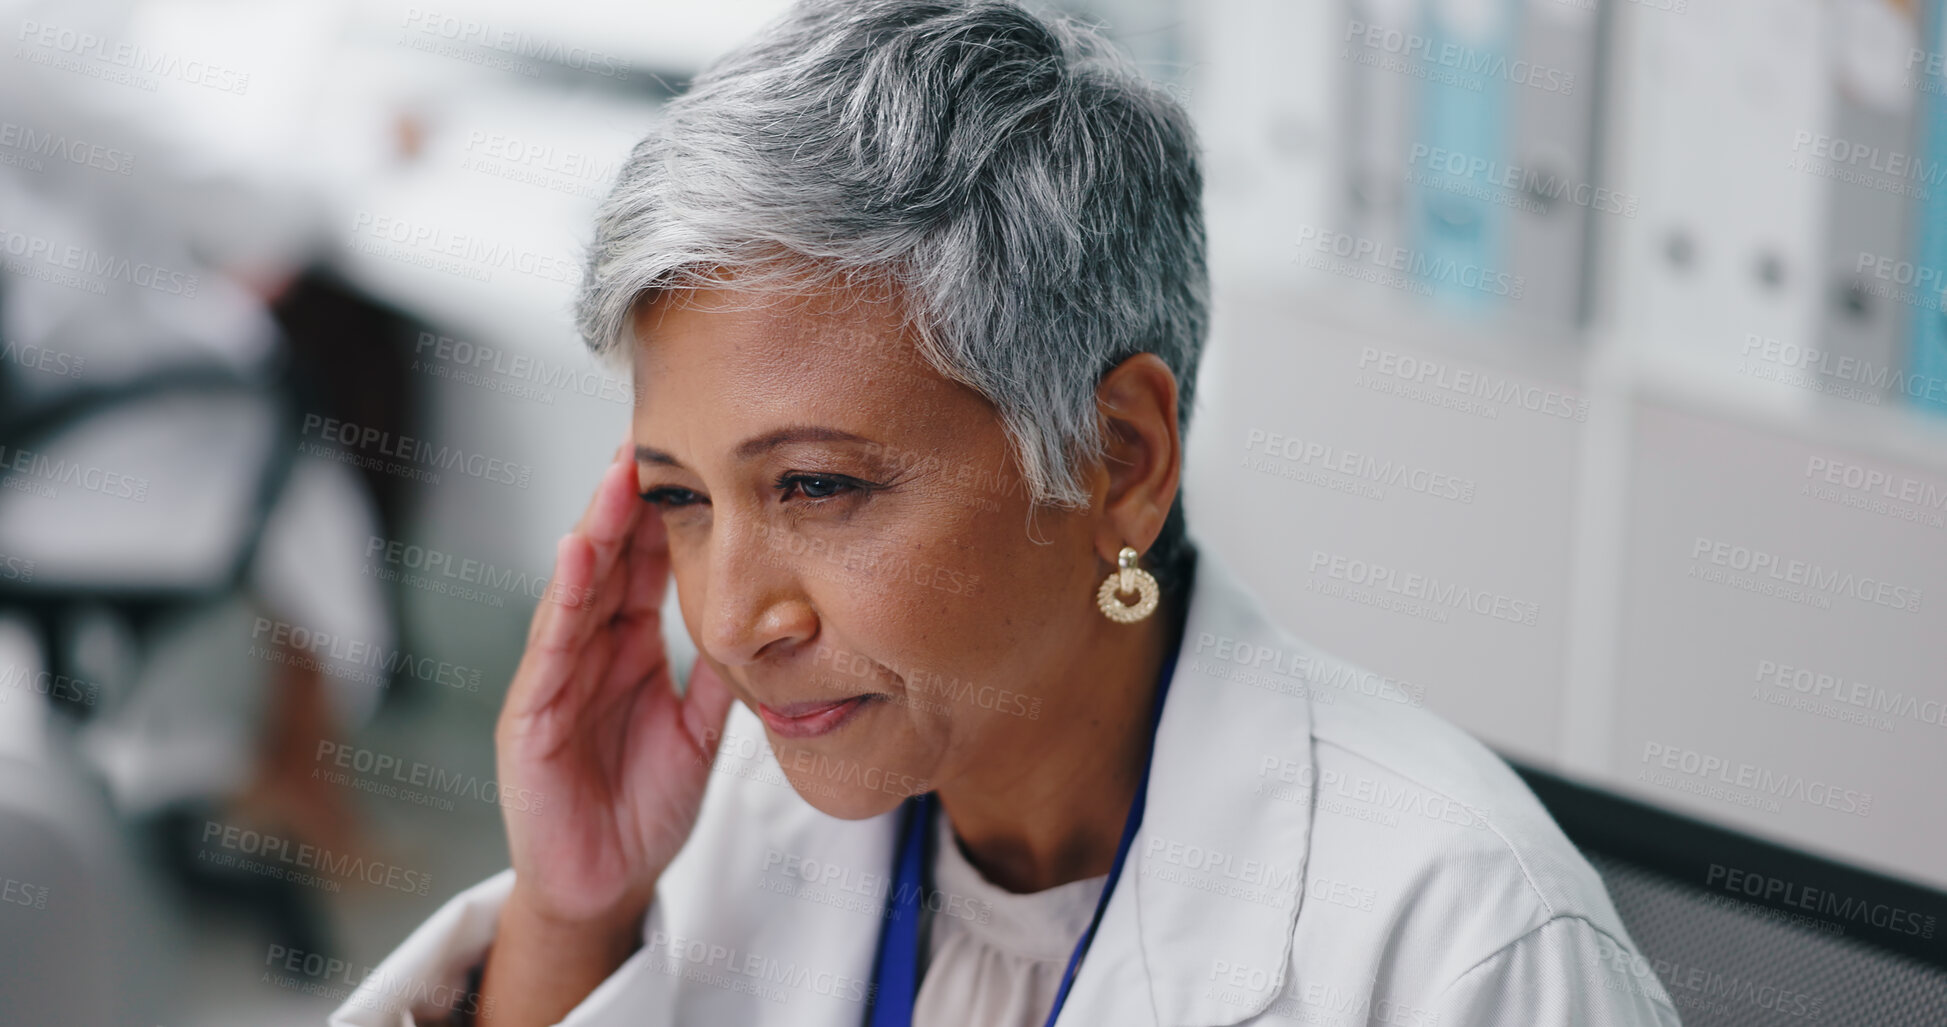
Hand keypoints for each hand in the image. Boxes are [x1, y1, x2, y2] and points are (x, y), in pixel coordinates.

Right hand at [493, 437, 735, 931]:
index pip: (645, 564)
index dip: (665, 512)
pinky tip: (575, 555)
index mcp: (630, 647)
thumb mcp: (701, 731)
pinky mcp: (530, 714)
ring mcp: (556, 677)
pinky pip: (551, 648)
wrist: (605, 884)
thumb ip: (721, 675)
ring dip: (595, 530)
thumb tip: (767, 620)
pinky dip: (563, 599)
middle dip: (627, 499)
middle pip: (610, 560)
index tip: (694, 455)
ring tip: (616, 478)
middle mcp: (590, 650)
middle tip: (651, 437)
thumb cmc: (645, 805)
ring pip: (578, 589)